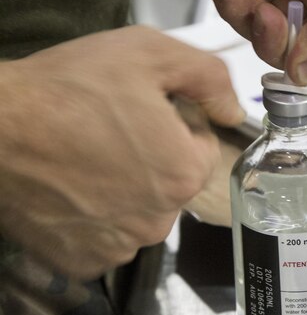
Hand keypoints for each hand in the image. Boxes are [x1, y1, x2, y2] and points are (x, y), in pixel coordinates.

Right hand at [0, 26, 243, 276]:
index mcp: (184, 172)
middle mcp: (159, 220)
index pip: (200, 147)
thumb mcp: (148, 53)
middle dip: (150, 157)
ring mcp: (119, 246)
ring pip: (139, 211)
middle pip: (171, 183)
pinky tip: (69, 186)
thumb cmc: (66, 88)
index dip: (173, 123)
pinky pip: (104, 236)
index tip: (139, 110)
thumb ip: (207, 78)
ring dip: (122, 189)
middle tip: (106, 129)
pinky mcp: (83, 261)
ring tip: (83, 156)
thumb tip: (232, 109)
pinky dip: (92, 215)